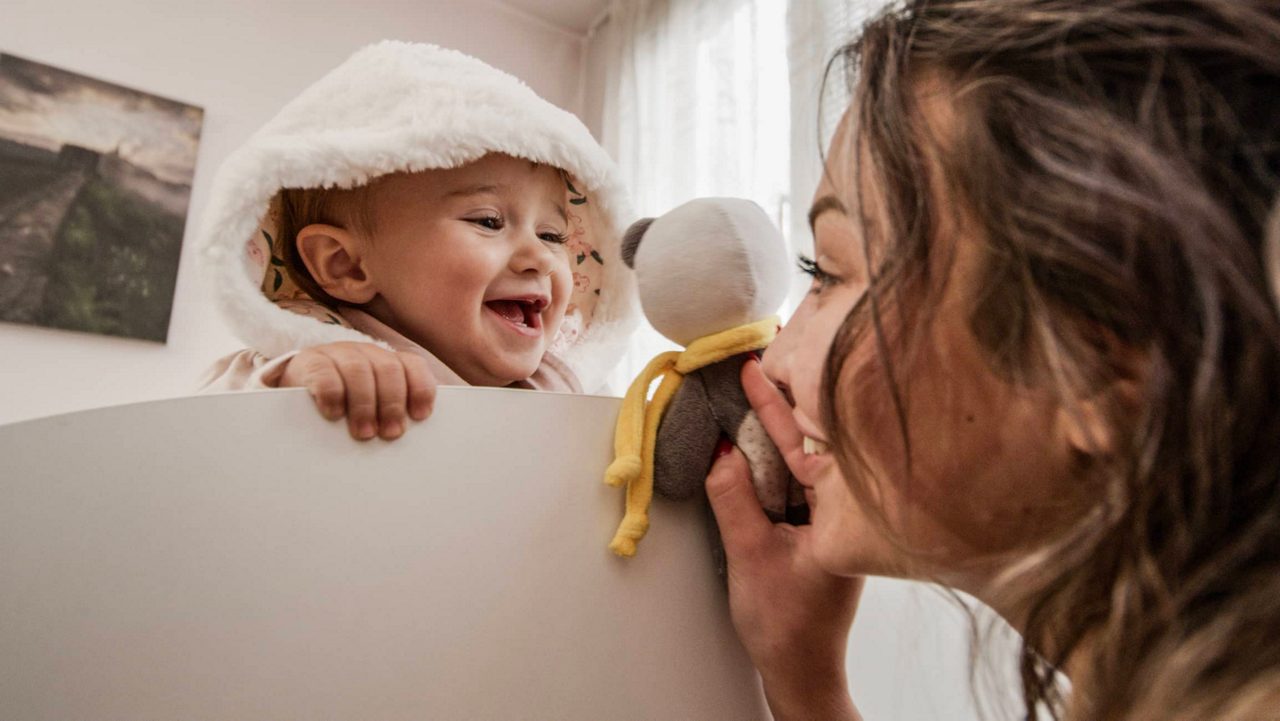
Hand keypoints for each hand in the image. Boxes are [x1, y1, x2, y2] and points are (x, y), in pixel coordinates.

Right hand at [278, 342, 435, 440]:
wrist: (295, 390)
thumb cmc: (343, 406)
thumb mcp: (371, 407)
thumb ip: (390, 416)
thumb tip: (407, 438)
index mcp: (386, 361)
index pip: (412, 365)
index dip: (420, 389)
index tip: (420, 416)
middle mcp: (365, 352)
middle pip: (388, 369)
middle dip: (392, 404)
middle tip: (390, 434)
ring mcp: (337, 353)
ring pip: (359, 370)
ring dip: (365, 405)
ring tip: (364, 433)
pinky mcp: (310, 361)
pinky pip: (324, 373)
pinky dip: (332, 395)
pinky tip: (334, 414)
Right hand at [703, 359, 862, 720]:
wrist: (801, 670)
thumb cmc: (789, 626)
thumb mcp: (750, 556)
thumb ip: (734, 499)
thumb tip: (720, 450)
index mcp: (840, 512)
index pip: (804, 442)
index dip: (774, 404)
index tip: (752, 369)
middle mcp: (843, 509)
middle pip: (809, 441)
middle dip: (781, 401)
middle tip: (756, 359)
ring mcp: (832, 518)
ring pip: (801, 459)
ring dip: (776, 427)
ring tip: (753, 386)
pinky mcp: (817, 527)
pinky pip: (795, 480)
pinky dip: (775, 456)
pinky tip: (758, 439)